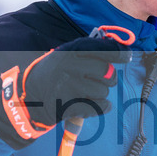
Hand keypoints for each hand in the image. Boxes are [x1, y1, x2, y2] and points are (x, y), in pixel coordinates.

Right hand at [0, 35, 130, 144]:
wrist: (29, 100)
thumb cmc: (52, 77)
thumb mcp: (62, 57)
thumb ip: (85, 53)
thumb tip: (118, 50)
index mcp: (68, 52)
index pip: (101, 49)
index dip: (118, 52)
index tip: (127, 56)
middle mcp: (69, 67)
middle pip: (106, 71)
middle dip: (108, 78)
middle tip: (101, 81)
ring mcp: (70, 87)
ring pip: (103, 91)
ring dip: (101, 94)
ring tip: (87, 93)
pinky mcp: (71, 105)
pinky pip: (100, 106)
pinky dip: (102, 107)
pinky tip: (95, 105)